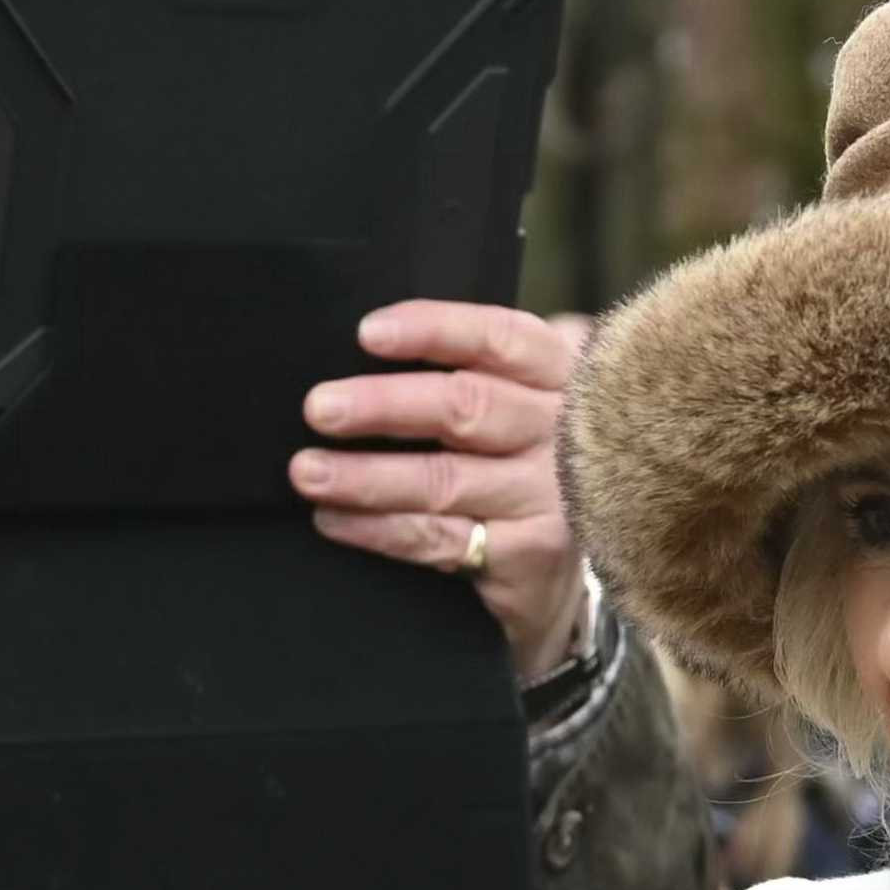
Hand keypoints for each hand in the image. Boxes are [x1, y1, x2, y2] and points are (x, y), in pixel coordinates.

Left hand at [294, 300, 594, 678]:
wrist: (579, 559)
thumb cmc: (528, 458)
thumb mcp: (527, 393)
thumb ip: (480, 360)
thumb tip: (375, 338)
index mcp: (558, 373)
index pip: (498, 339)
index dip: (433, 330)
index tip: (368, 333)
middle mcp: (558, 431)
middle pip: (468, 407)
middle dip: (384, 406)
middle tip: (320, 408)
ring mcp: (547, 496)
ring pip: (444, 480)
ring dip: (366, 476)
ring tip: (309, 471)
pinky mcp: (528, 555)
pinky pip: (438, 539)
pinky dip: (379, 530)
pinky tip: (334, 519)